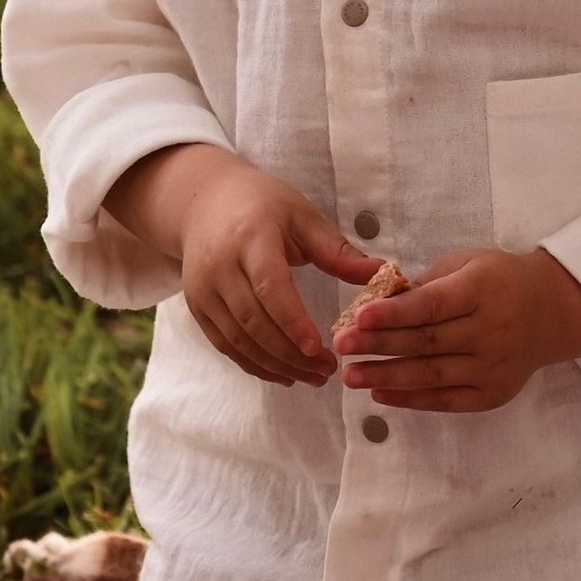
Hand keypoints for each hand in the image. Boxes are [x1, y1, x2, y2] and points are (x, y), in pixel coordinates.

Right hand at [106, 147, 379, 387]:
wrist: (204, 202)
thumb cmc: (263, 206)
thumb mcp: (302, 216)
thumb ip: (339, 251)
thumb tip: (383, 273)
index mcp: (250, 237)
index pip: (270, 286)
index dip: (292, 321)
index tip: (318, 348)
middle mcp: (220, 266)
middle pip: (254, 321)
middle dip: (290, 353)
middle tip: (327, 371)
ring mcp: (203, 290)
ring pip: (238, 339)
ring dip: (276, 365)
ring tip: (312, 378)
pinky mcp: (197, 307)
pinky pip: (225, 345)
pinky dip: (254, 365)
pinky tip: (284, 375)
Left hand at [334, 243, 580, 412]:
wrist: (551, 311)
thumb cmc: (497, 280)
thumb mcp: (467, 264)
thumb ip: (425, 283)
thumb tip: (376, 304)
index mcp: (483, 289)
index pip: (432, 305)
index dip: (394, 313)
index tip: (358, 317)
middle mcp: (492, 330)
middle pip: (426, 342)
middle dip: (378, 345)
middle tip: (341, 347)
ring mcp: (494, 366)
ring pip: (431, 375)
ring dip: (387, 376)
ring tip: (351, 376)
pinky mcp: (493, 394)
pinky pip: (446, 400)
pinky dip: (411, 399)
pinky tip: (381, 393)